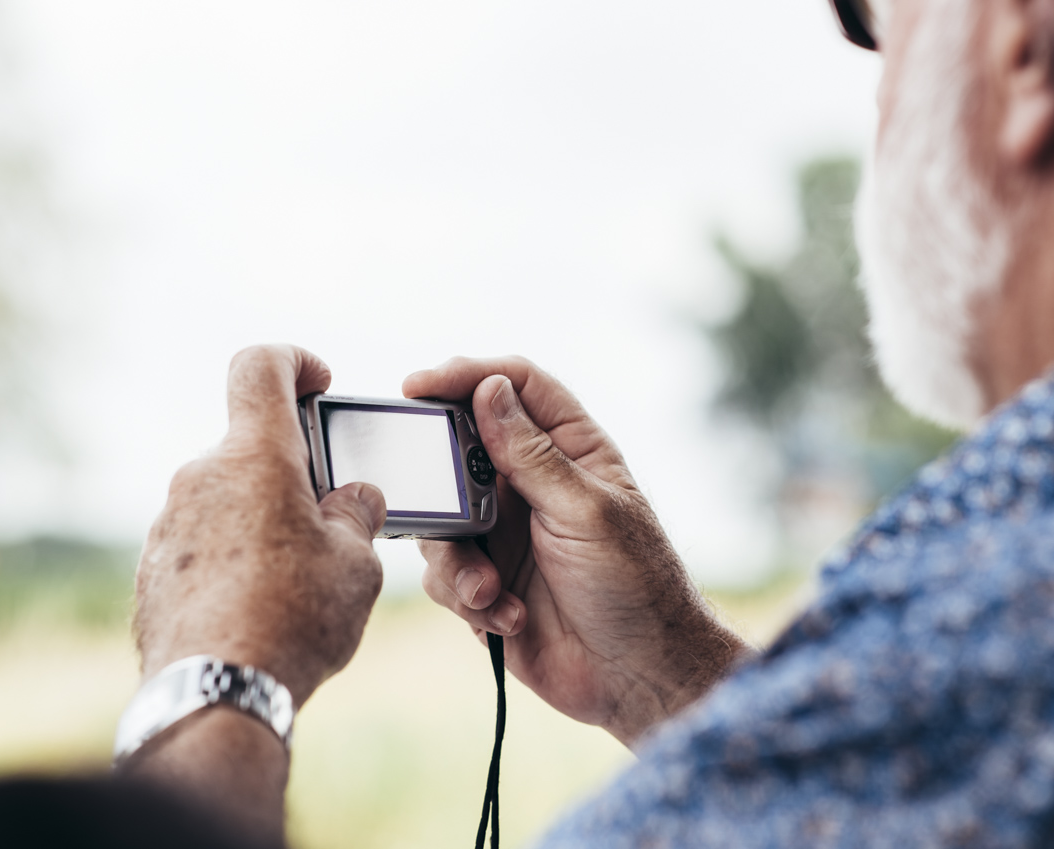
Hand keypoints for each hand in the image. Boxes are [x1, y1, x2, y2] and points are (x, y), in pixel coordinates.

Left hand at [127, 346, 386, 838]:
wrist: (215, 697)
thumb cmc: (294, 621)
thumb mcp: (357, 563)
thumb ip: (358, 515)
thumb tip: (354, 499)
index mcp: (255, 457)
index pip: (260, 367)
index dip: (294, 361)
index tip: (320, 383)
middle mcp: (201, 478)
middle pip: (251, 447)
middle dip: (294, 472)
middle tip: (332, 518)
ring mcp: (168, 525)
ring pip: (225, 499)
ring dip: (262, 519)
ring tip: (300, 577)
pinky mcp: (153, 571)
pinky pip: (200, 544)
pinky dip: (232, 558)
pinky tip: (260, 607)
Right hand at [405, 357, 750, 746]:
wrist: (637, 677)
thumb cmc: (635, 585)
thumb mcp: (584, 511)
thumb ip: (531, 453)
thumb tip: (489, 388)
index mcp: (569, 449)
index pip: (514, 387)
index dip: (466, 376)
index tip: (417, 387)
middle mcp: (531, 483)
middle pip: (459, 450)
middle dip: (442, 484)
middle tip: (442, 511)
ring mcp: (505, 533)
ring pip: (441, 519)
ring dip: (457, 558)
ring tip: (488, 589)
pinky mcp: (487, 582)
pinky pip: (445, 575)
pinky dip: (468, 596)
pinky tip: (507, 618)